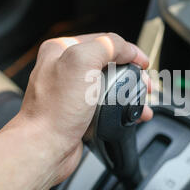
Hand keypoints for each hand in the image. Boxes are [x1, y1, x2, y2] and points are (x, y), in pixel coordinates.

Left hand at [11, 33, 152, 183]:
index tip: (143, 62)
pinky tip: (133, 115)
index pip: (103, 41)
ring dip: (130, 93)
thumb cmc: (55, 110)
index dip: (128, 50)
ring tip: (143, 102)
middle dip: (132, 74)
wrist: (45, 148)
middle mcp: (64, 69)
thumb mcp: (82, 62)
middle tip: (144, 84)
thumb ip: (107, 46)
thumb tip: (127, 49)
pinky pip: (105, 106)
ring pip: (109, 86)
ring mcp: (71, 92)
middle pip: (109, 64)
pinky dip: (121, 109)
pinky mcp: (78, 113)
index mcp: (61, 49)